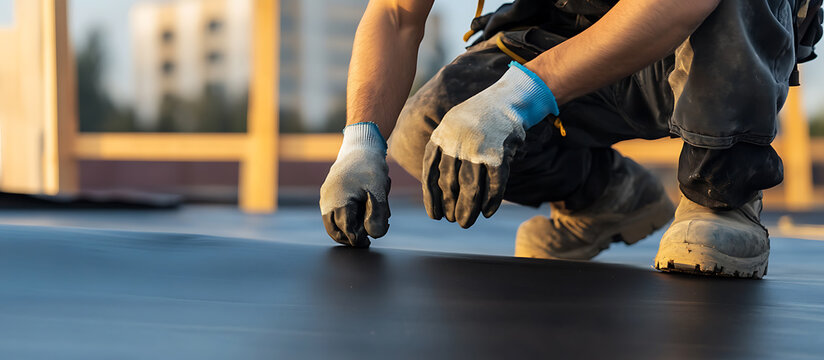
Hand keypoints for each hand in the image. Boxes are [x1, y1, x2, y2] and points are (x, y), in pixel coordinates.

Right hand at [320, 123, 390, 246]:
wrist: (361, 146)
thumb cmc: (370, 167)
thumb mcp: (378, 191)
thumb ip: (378, 216)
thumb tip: (374, 236)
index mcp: (338, 201)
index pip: (346, 231)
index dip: (358, 239)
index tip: (369, 241)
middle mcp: (327, 200)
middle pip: (335, 231)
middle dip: (350, 237)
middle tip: (366, 239)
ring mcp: (326, 197)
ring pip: (333, 223)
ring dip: (349, 227)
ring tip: (365, 222)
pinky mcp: (328, 193)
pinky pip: (335, 211)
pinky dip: (347, 216)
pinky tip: (362, 208)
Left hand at [423, 62, 558, 227]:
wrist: (509, 99)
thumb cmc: (480, 117)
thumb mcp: (453, 125)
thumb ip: (443, 151)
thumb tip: (437, 189)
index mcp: (441, 136)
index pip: (430, 173)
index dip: (431, 197)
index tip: (435, 215)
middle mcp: (456, 143)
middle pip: (449, 184)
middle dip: (451, 206)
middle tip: (454, 220)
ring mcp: (478, 149)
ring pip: (470, 189)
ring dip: (468, 210)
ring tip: (466, 222)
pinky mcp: (499, 155)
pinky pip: (493, 185)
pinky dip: (490, 201)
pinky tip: (488, 212)